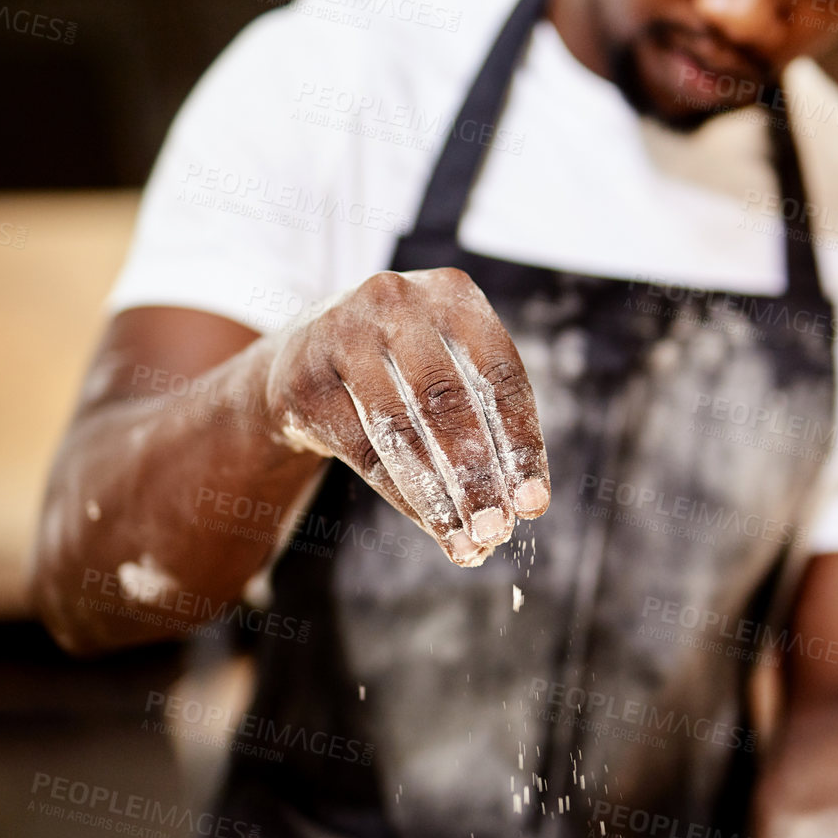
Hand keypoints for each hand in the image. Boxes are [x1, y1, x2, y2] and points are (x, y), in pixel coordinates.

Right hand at [265, 268, 549, 565]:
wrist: (306, 353)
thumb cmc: (403, 366)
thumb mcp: (449, 363)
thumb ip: (487, 416)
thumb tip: (520, 504)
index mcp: (452, 295)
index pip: (499, 376)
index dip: (520, 443)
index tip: (532, 505)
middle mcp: (397, 302)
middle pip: (447, 402)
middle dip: (477, 477)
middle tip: (496, 531)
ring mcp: (343, 335)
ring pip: (399, 430)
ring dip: (438, 497)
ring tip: (466, 543)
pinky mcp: (305, 379)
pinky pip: (361, 450)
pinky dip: (401, 496)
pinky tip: (430, 526)